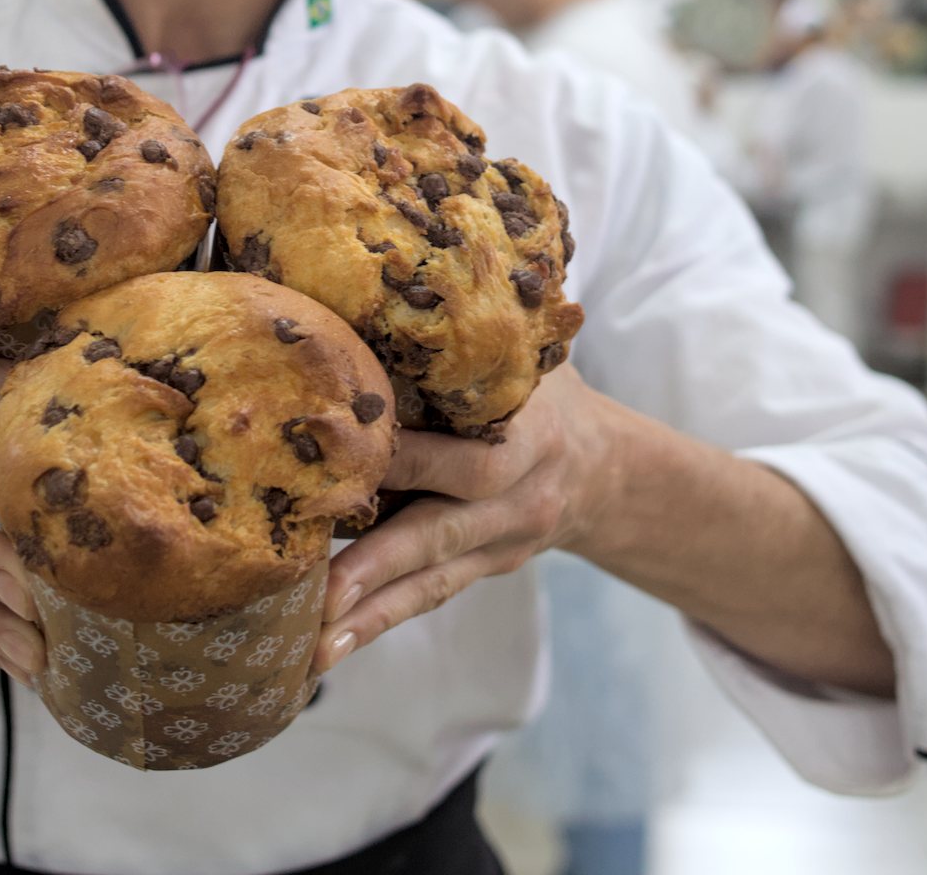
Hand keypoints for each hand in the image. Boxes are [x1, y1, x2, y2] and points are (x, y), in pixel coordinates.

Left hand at [312, 365, 620, 673]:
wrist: (609, 469)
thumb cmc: (539, 392)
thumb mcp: (526, 356)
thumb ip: (469, 335)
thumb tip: (382, 274)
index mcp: (528, 432)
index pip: (467, 452)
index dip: (407, 457)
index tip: (340, 460)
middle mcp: (515, 497)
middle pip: (443, 531)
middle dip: (380, 561)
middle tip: (322, 592)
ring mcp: (500, 545)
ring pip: (431, 581)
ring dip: (371, 616)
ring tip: (317, 647)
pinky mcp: (482, 572)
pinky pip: (427, 598)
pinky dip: (377, 624)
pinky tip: (326, 652)